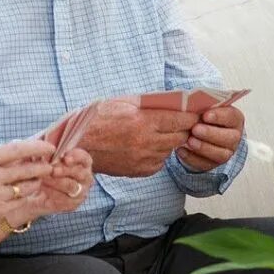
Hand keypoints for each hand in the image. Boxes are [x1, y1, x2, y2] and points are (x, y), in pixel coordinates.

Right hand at [0, 138, 52, 236]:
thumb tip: (24, 149)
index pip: (17, 149)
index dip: (37, 147)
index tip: (49, 147)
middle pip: (28, 169)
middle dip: (43, 167)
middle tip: (49, 165)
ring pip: (29, 186)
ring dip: (37, 182)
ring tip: (37, 179)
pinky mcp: (0, 210)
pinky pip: (23, 200)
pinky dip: (27, 195)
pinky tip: (26, 192)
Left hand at [37, 147, 94, 214]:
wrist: (33, 190)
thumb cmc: (41, 168)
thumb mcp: (43, 155)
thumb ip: (46, 147)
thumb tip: (44, 143)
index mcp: (82, 162)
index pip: (85, 158)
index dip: (77, 157)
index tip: (65, 158)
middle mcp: (85, 177)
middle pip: (80, 173)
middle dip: (64, 170)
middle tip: (52, 170)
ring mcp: (81, 191)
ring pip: (71, 186)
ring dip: (55, 182)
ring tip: (42, 178)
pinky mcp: (73, 204)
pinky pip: (64, 199)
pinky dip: (52, 193)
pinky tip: (42, 188)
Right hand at [82, 99, 200, 176]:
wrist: (78, 144)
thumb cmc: (98, 119)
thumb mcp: (124, 102)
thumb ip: (150, 104)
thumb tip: (173, 103)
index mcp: (144, 122)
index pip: (182, 120)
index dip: (192, 116)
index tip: (195, 113)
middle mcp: (147, 142)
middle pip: (182, 136)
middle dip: (184, 129)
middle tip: (181, 122)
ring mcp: (145, 159)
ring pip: (170, 149)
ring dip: (169, 141)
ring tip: (158, 132)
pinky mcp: (141, 171)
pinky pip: (159, 162)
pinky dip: (158, 154)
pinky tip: (146, 145)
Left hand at [176, 105, 244, 172]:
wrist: (201, 131)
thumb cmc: (203, 117)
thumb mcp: (205, 107)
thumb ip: (202, 105)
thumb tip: (191, 103)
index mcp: (234, 119)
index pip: (232, 117)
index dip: (220, 116)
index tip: (205, 115)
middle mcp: (233, 137)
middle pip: (229, 138)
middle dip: (211, 133)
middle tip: (196, 129)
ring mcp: (226, 152)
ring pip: (220, 154)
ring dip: (203, 147)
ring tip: (189, 141)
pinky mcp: (213, 163)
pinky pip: (205, 164)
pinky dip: (192, 158)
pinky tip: (181, 150)